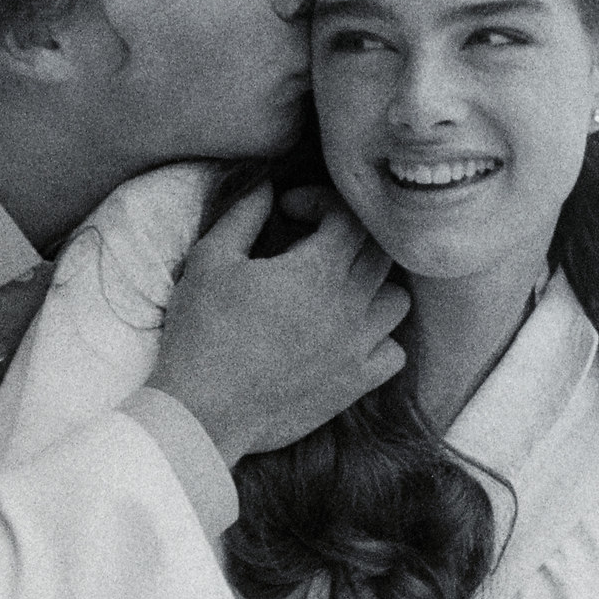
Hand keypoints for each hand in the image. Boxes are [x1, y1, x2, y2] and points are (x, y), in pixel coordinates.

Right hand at [150, 184, 407, 461]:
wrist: (203, 410)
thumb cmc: (201, 332)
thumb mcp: (210, 260)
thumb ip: (244, 216)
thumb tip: (266, 188)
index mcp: (318, 270)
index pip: (349, 215)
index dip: (321, 201)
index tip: (289, 210)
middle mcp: (351, 305)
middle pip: (380, 252)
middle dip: (349, 235)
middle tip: (313, 241)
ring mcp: (359, 347)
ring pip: (397, 300)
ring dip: (373, 283)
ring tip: (337, 285)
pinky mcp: (356, 383)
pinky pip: (394, 351)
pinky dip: (380, 337)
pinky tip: (349, 334)